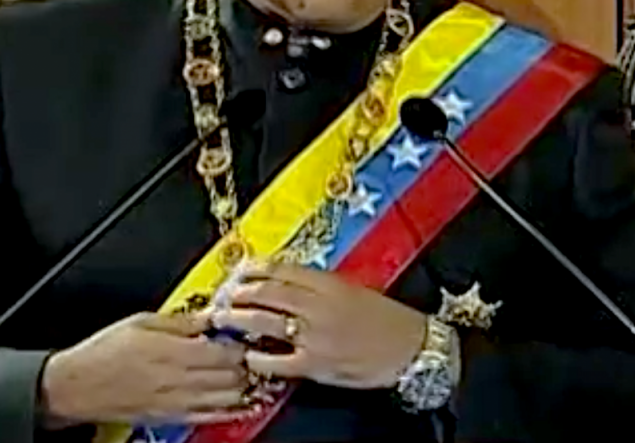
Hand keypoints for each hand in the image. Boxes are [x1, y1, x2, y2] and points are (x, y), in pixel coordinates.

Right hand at [40, 311, 249, 425]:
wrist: (77, 386)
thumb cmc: (104, 352)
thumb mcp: (142, 321)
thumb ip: (181, 321)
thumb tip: (209, 315)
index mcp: (174, 352)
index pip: (225, 351)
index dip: (243, 343)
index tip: (249, 333)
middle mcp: (180, 379)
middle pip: (232, 375)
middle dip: (248, 363)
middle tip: (255, 352)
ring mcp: (178, 402)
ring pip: (227, 398)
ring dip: (244, 386)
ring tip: (251, 373)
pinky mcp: (172, 417)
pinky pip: (210, 416)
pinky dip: (231, 410)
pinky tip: (242, 402)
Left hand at [213, 261, 426, 388]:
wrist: (411, 349)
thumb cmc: (388, 320)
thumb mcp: (356, 291)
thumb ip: (322, 286)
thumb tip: (289, 283)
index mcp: (331, 284)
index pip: (283, 270)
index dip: (257, 269)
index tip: (242, 270)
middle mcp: (319, 306)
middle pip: (268, 293)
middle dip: (239, 293)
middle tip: (223, 294)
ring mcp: (315, 336)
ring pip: (265, 323)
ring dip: (239, 319)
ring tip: (224, 318)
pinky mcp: (316, 364)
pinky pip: (276, 361)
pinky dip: (257, 358)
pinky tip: (247, 357)